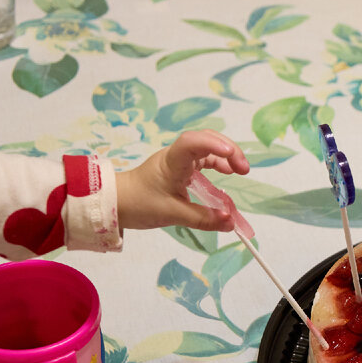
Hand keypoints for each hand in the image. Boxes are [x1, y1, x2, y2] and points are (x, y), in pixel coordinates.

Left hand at [116, 130, 249, 231]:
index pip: (192, 143)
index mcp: (171, 163)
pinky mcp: (180, 167)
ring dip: (226, 155)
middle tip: (244, 169)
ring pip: (207, 147)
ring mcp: (179, 159)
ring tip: (241, 171)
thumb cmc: (139, 204)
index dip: (214, 145)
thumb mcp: (173, 214)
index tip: (232, 157)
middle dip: (228, 150)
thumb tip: (230, 222)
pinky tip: (227, 172)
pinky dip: (218, 163)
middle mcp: (176, 155)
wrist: (117, 202)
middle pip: (206, 139)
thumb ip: (203, 219)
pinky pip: (203, 159)